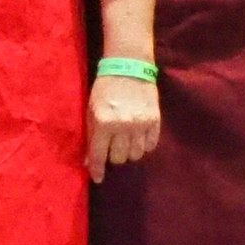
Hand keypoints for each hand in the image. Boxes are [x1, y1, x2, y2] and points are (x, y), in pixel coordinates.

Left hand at [84, 67, 160, 183]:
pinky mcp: (155, 121)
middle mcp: (123, 125)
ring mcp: (141, 124)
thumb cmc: (105, 88)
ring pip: (136, 155)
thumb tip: (89, 161)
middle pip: (119, 158)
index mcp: (104, 122)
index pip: (99, 154)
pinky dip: (143, 146)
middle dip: (113, 156)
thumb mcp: (91, 109)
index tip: (97, 178)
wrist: (129, 67)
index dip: (97, 169)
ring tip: (126, 141)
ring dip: (129, 152)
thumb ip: (91, 134)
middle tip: (112, 147)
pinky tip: (138, 137)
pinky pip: (150, 146)